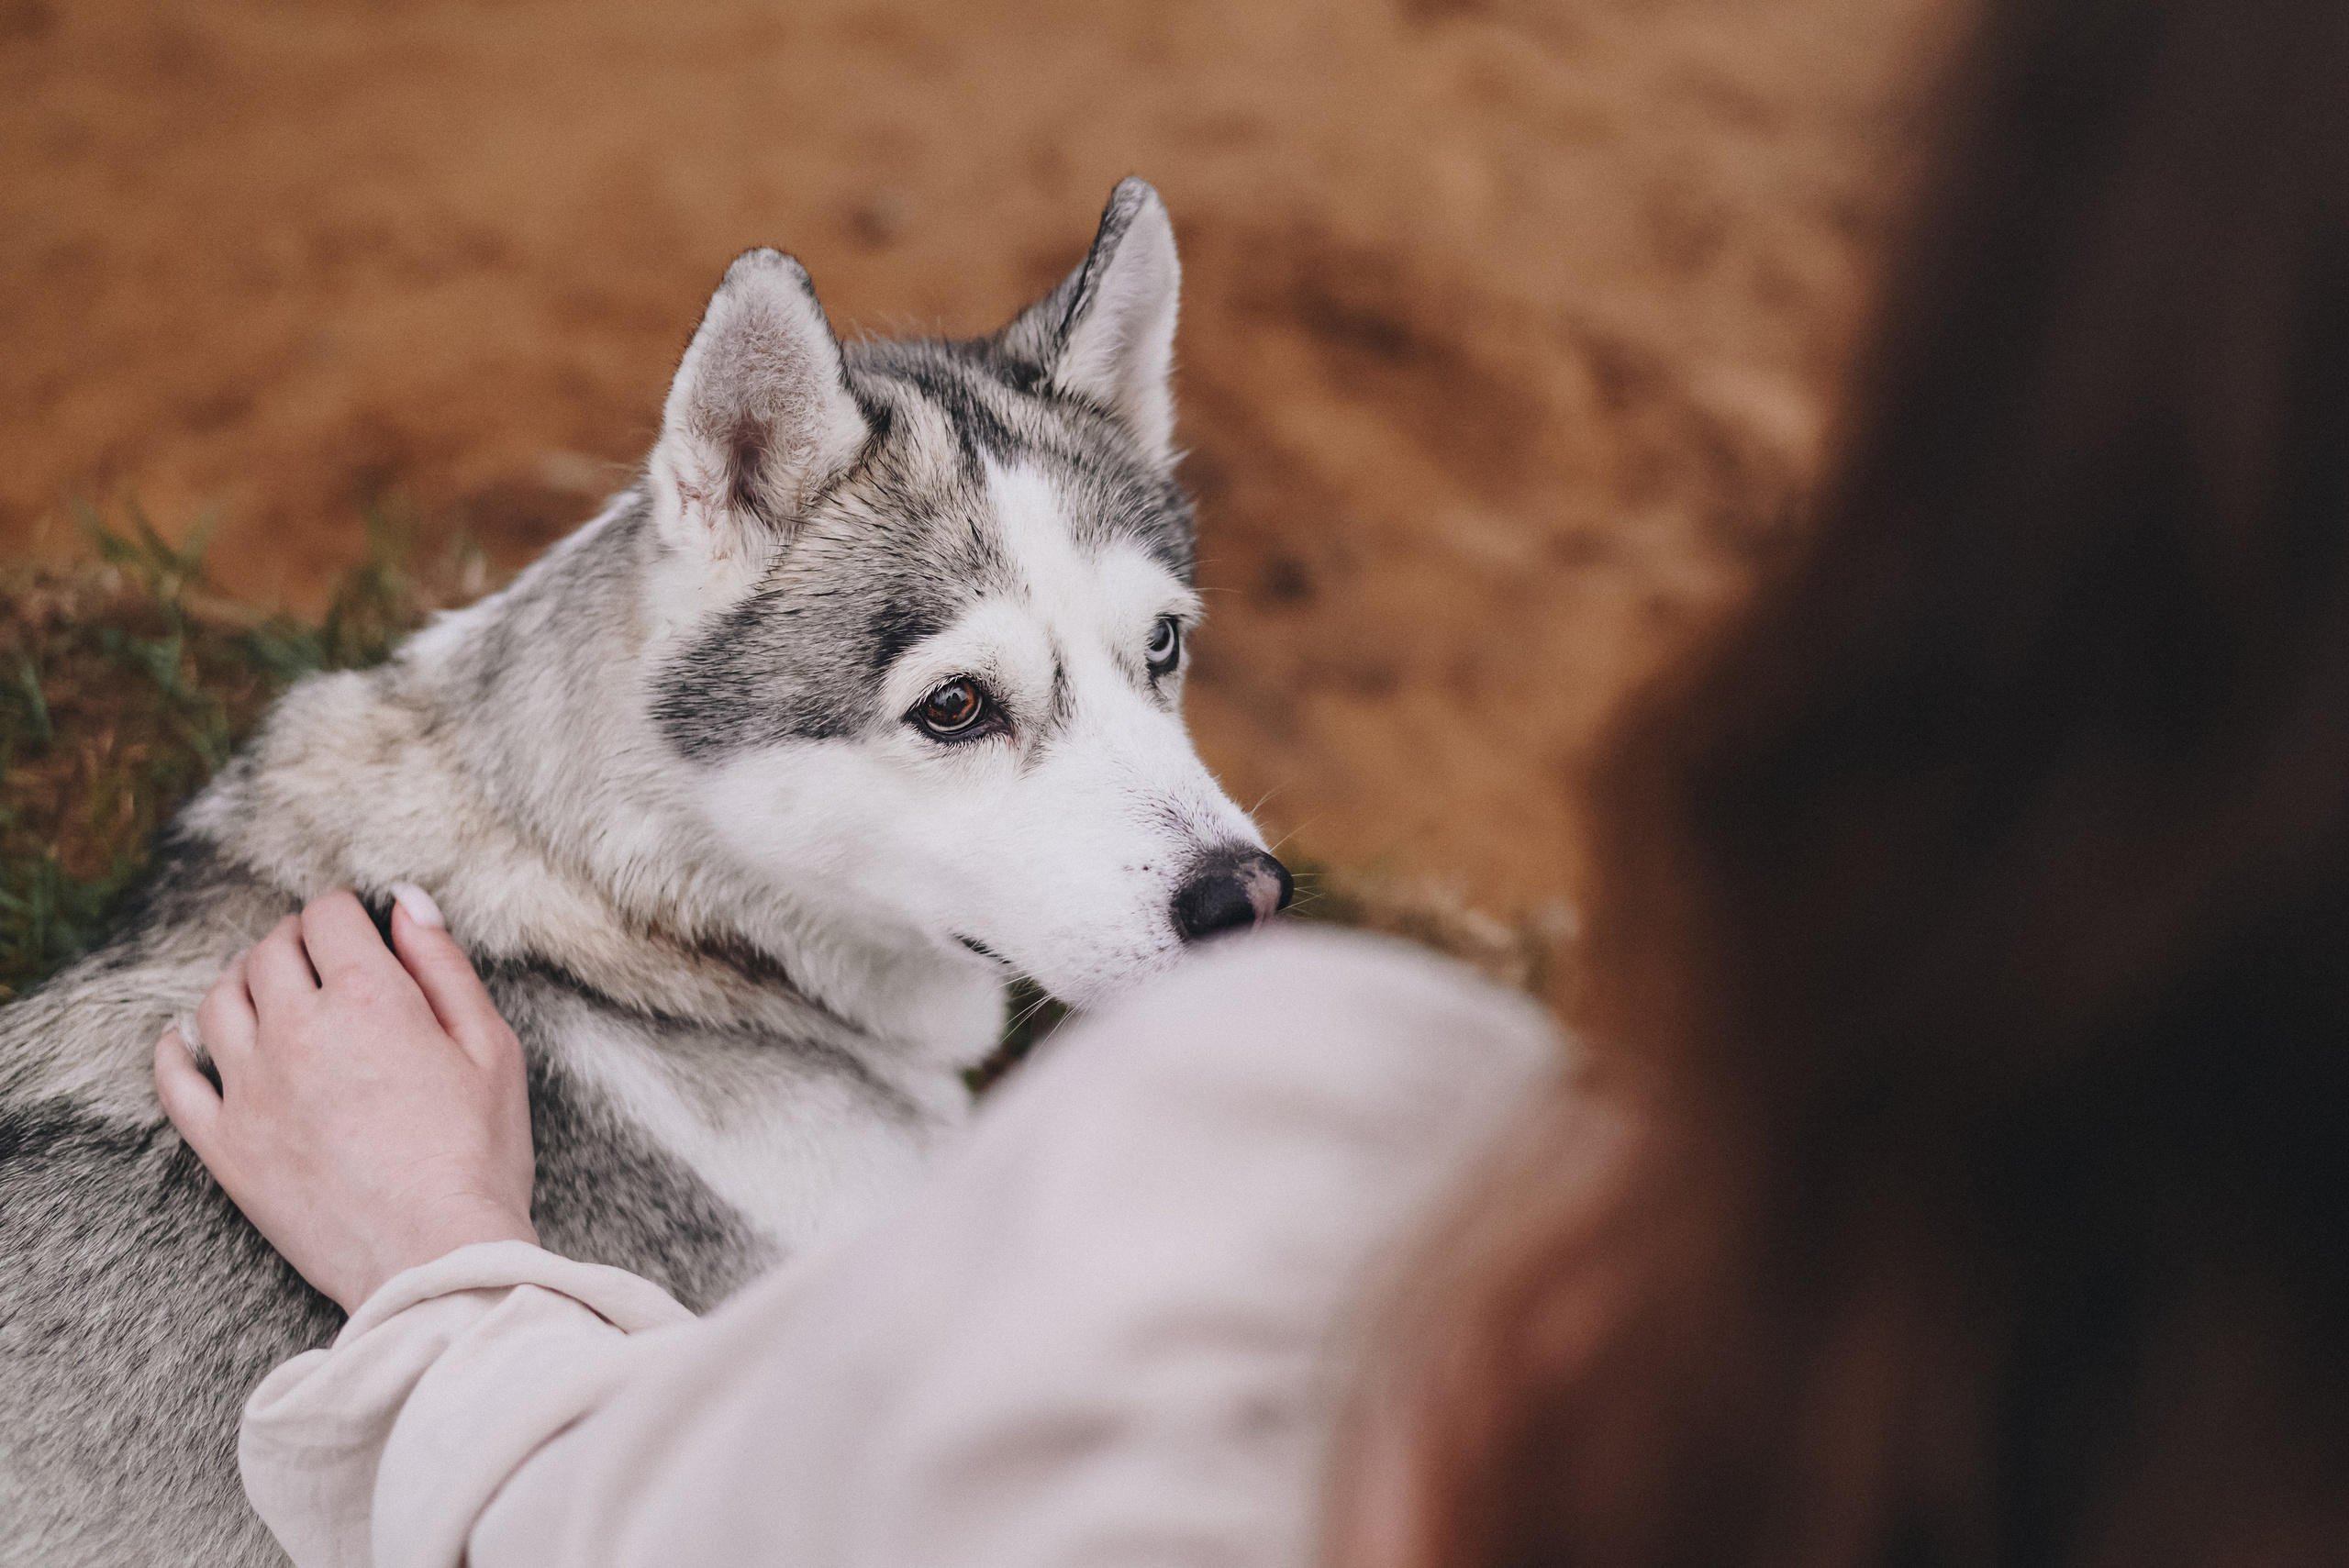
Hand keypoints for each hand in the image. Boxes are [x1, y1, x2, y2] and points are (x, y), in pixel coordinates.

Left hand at [155, 887, 537, 1313]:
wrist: (437, 1258)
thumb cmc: (480, 1156)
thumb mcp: (492, 1048)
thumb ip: (445, 966)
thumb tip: (408, 903)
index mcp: (369, 998)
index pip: (328, 916)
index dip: (346, 913)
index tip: (358, 930)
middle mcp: (296, 1030)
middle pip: (269, 951)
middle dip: (295, 942)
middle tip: (319, 960)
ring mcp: (251, 1088)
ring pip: (216, 1001)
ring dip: (242, 982)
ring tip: (269, 995)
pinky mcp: (224, 1145)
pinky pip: (174, 1078)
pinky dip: (175, 1048)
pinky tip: (190, 1041)